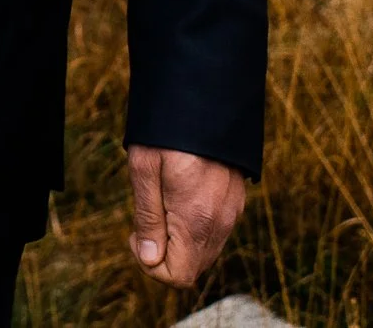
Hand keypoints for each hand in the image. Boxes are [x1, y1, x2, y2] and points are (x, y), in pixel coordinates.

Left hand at [127, 145, 245, 285]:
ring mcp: (232, 213)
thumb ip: (148, 217)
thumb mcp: (144, 169)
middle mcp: (221, 222)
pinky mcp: (236, 201)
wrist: (205, 97)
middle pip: (192, 268)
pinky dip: (192, 228)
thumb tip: (150, 259)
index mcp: (197, 220)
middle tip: (145, 217)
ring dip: (178, 240)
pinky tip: (177, 197)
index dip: (150, 265)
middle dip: (163, 254)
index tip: (136, 234)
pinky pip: (214, 233)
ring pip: (204, 252)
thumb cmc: (167, 131)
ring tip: (160, 202)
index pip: (179, 276)